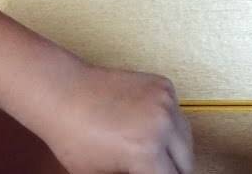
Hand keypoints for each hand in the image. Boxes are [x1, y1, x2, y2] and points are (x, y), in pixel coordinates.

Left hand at [36, 63, 192, 173]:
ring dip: (174, 147)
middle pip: (186, 160)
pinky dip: (168, 122)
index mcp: (147, 151)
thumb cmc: (74, 138)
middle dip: (171, 169)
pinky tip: (147, 126)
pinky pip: (177, 112)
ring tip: (152, 152)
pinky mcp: (164, 85)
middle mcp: (163, 124)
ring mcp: (166, 101)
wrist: (65, 94)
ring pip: (186, 135)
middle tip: (154, 170)